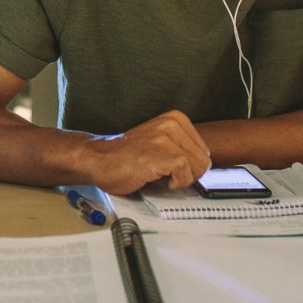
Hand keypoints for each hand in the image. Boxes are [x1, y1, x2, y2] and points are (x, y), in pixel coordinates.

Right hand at [80, 110, 210, 194]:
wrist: (97, 159)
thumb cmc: (124, 155)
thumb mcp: (158, 140)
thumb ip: (180, 145)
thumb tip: (204, 164)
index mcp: (175, 118)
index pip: (204, 150)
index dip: (190, 165)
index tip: (171, 166)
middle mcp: (172, 124)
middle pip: (205, 160)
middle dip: (188, 173)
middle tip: (164, 172)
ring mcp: (167, 138)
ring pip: (199, 168)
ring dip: (180, 178)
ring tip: (159, 173)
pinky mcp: (163, 154)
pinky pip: (186, 175)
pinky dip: (174, 184)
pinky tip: (156, 178)